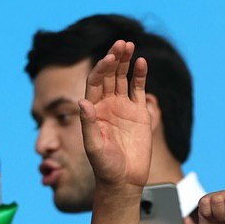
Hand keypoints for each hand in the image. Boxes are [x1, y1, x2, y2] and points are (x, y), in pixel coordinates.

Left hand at [79, 40, 151, 194]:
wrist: (124, 180)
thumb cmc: (105, 166)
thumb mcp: (94, 146)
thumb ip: (89, 124)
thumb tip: (83, 102)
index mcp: (93, 109)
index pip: (96, 81)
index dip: (101, 68)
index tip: (110, 58)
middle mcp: (107, 104)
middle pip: (109, 74)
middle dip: (114, 58)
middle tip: (121, 43)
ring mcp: (123, 107)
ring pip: (123, 77)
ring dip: (126, 61)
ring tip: (130, 45)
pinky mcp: (139, 113)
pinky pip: (138, 89)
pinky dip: (140, 75)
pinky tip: (141, 62)